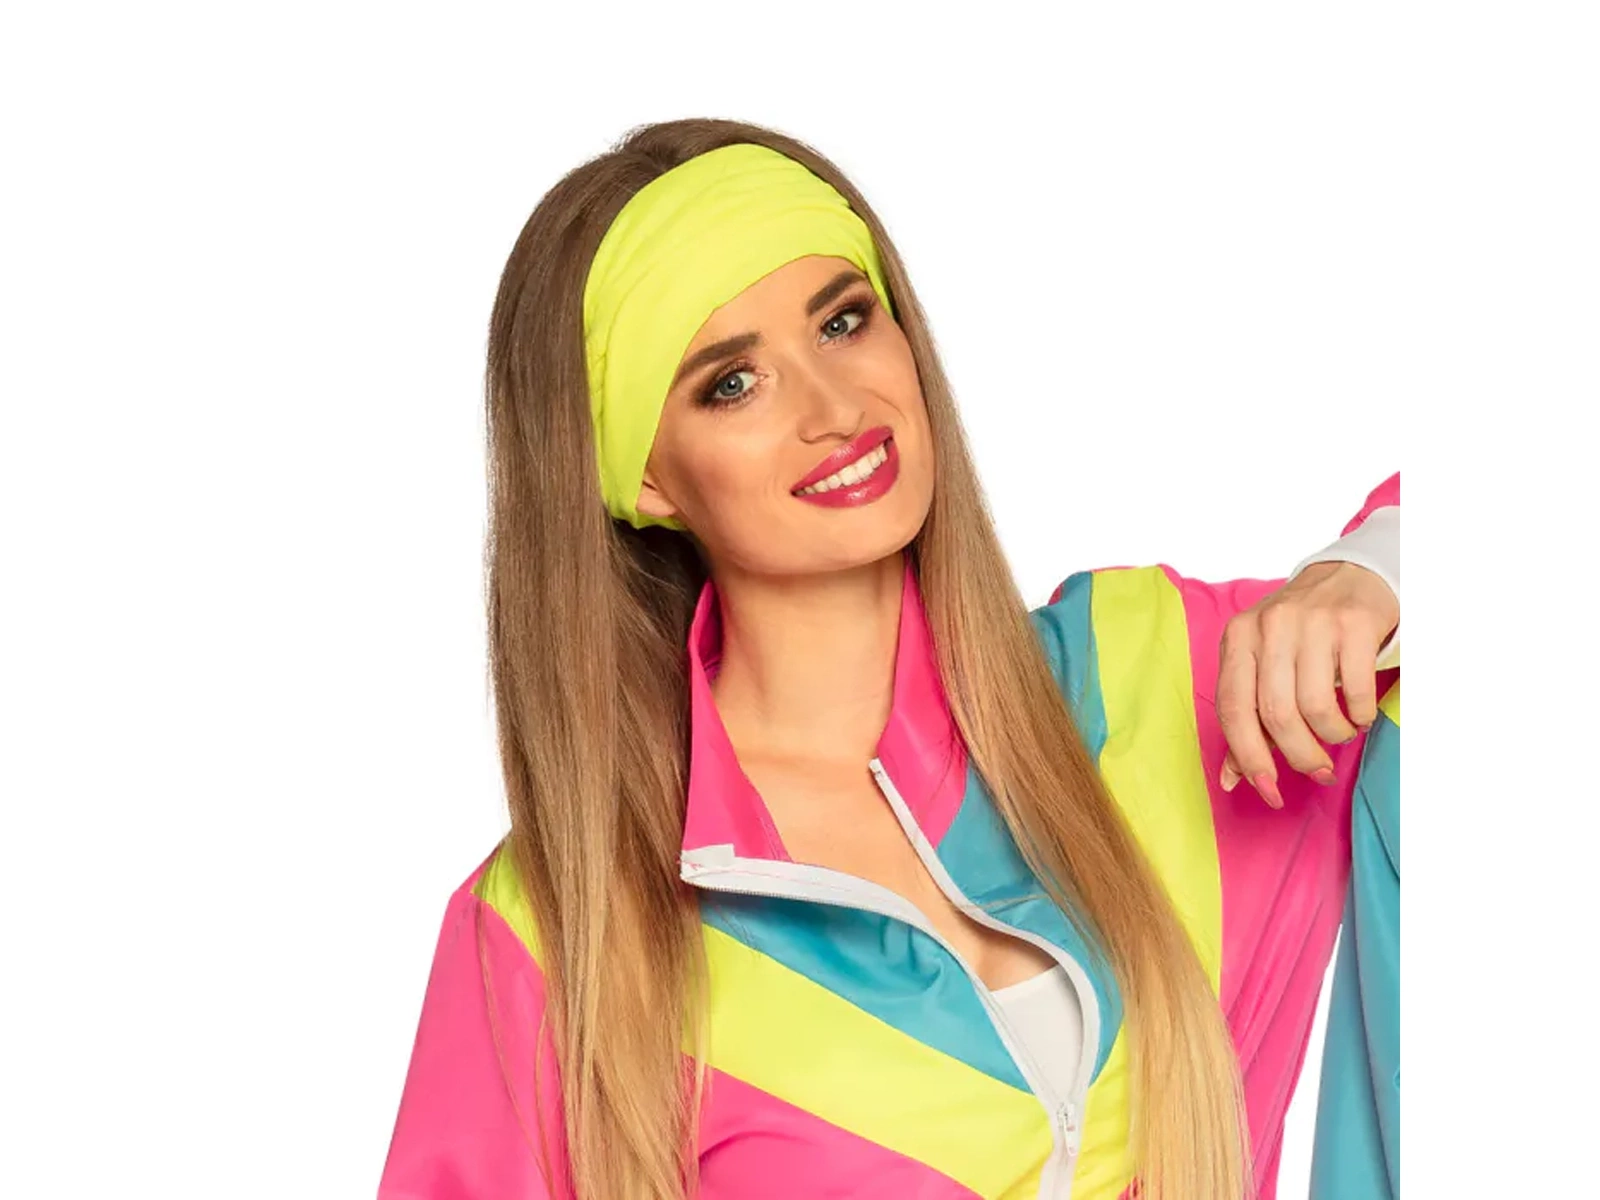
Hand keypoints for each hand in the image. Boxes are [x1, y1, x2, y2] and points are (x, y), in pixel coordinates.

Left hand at [1215, 562, 1398, 806]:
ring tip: (1339, 734)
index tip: (1268, 789)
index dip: (1248, 757)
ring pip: (1316, 707)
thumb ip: (1247, 719)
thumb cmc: (1300, 632)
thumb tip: (1230, 778)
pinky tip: (1359, 714)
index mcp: (1237, 639)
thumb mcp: (1263, 663)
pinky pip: (1356, 692)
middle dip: (1300, 755)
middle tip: (1318, 770)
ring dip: (1332, 736)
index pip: (1233, 709)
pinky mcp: (1354, 624)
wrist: (1350, 575)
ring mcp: (1312, 623)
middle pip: (1277, 715)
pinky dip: (1359, 716)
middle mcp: (1269, 627)